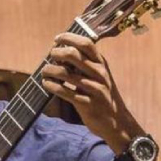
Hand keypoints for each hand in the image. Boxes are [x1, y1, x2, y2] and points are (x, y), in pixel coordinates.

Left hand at [40, 33, 145, 150]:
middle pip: (73, 55)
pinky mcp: (87, 104)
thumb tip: (61, 52)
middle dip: (57, 53)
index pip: (85, 43)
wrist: (116, 122)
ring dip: (50, 70)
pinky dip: (52, 86)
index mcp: (102, 64)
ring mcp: (94, 89)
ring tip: (44, 71)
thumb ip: (84, 65)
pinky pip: (65, 92)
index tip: (57, 40)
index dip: (69, 38)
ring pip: (66, 74)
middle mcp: (99, 74)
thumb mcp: (98, 77)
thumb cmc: (102, 96)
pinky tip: (46, 84)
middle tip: (49, 57)